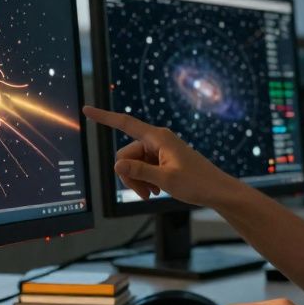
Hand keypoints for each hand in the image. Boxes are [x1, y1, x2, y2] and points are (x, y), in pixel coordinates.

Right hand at [82, 106, 240, 208]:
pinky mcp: (162, 159)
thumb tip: (117, 164)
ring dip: (138, 181)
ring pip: (133, 164)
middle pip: (126, 154)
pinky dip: (145, 181)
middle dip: (130, 175)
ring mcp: (159, 150)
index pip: (125, 123)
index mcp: (158, 137)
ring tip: (153, 194)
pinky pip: (142, 168)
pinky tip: (156, 191)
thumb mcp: (165, 179)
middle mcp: (157, 140)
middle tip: (145, 193)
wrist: (217, 190)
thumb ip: (139, 171)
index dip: (104, 117)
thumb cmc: (197, 183)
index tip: (86, 110)